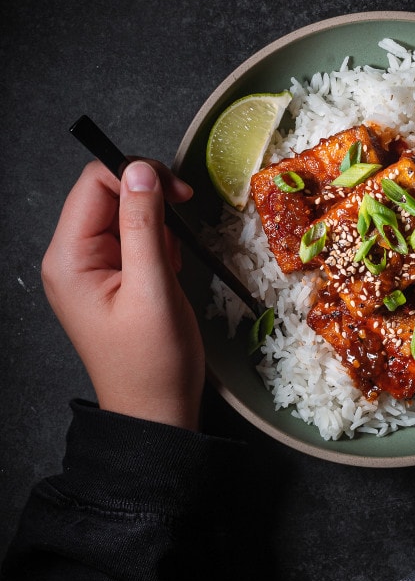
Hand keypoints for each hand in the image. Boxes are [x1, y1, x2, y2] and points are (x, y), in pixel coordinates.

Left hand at [41, 159, 204, 428]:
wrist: (156, 412)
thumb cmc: (153, 362)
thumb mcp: (153, 287)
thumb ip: (144, 224)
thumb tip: (140, 168)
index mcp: (68, 258)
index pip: (94, 183)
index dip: (138, 176)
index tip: (179, 194)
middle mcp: (70, 258)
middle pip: (107, 194)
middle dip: (150, 205)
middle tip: (178, 236)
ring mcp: (88, 269)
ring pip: (124, 214)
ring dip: (156, 229)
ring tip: (170, 267)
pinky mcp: (108, 278)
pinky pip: (132, 238)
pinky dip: (157, 245)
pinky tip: (166, 274)